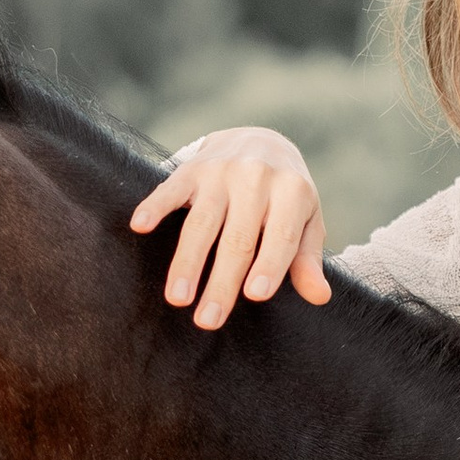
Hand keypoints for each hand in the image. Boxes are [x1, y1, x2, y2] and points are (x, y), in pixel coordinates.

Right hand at [129, 127, 329, 323]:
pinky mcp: (192, 169)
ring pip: (201, 222)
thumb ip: (307, 259)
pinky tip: (139, 226)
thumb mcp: (307, 221)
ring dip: (187, 262)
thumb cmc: (287, 195)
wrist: (260, 139)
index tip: (254, 295)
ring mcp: (221, 171)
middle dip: (221, 281)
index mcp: (292, 192)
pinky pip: (170, 189)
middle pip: (237, 238)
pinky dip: (154, 207)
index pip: (281, 235)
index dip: (269, 264)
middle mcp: (256, 178)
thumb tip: (319, 297)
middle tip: (208, 320)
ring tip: (177, 298)